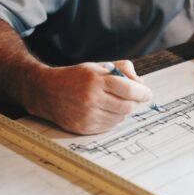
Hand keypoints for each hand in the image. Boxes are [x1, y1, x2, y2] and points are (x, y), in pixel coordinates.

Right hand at [25, 61, 152, 134]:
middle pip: (128, 106)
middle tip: (132, 98)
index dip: (143, 93)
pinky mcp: (83, 127)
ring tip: (113, 102)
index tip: (147, 94)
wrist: (46, 91)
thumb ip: (122, 69)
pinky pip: (109, 126)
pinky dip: (112, 119)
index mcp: (96, 80)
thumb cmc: (76, 77)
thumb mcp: (98, 66)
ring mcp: (86, 115)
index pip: (130, 90)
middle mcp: (91, 98)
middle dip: (134, 102)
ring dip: (122, 111)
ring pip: (120, 118)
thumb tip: (141, 82)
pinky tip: (105, 111)